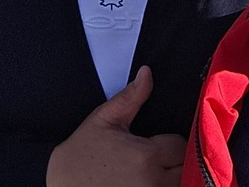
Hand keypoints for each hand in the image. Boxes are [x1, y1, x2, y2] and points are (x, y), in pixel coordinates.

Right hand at [45, 67, 184, 186]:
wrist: (63, 182)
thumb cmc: (82, 152)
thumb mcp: (105, 118)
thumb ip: (131, 96)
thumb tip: (147, 72)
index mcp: (145, 155)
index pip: (181, 145)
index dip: (170, 142)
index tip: (156, 143)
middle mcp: (152, 181)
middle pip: (185, 167)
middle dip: (175, 160)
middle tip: (155, 156)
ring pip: (180, 183)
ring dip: (171, 177)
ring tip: (151, 170)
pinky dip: (162, 186)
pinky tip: (145, 181)